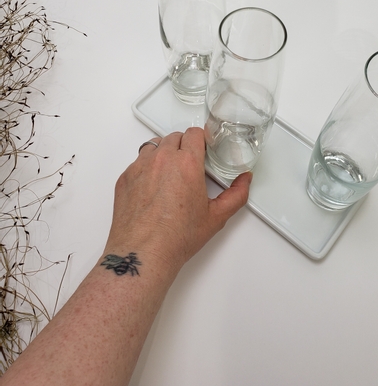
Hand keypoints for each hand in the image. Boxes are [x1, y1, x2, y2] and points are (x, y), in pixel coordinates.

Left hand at [106, 127, 251, 273]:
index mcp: (187, 163)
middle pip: (174, 137)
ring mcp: (140, 166)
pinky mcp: (125, 177)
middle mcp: (162, 159)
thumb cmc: (176, 237)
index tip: (203, 149)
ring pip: (153, 146)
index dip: (201, 140)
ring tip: (169, 174)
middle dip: (183, 146)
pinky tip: (152, 188)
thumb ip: (236, 194)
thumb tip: (245, 180)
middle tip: (188, 165)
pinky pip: (137, 162)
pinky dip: (146, 168)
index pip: (194, 133)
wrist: (143, 252)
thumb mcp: (216, 217)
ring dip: (163, 153)